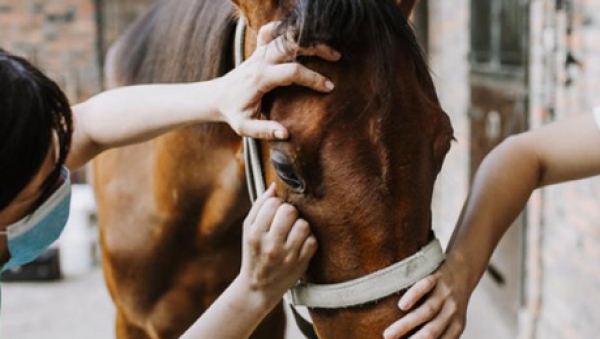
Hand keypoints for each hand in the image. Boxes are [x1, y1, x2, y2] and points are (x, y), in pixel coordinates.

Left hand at [215, 21, 340, 139]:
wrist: (217, 97)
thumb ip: (264, 131)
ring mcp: (259, 52)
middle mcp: (261, 61)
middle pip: (291, 45)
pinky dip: (286, 29)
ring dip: (308, 38)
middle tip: (337, 57)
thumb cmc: (234, 113)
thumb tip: (285, 134)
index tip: (329, 88)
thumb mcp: (245, 127)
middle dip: (316, 48)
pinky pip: (271, 31)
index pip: (292, 72)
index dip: (313, 78)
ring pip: (285, 35)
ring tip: (328, 47)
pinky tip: (302, 36)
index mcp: (260, 78)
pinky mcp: (258, 50)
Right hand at [239, 184, 317, 307]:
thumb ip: (259, 206)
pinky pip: (313, 240)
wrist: (258, 288)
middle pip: (289, 211)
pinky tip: (300, 244)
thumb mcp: (248, 230)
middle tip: (286, 220)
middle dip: (290, 212)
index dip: (276, 204)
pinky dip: (308, 240)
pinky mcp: (301, 264)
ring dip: (301, 225)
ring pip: (304, 224)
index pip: (273, 203)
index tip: (274, 212)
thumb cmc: (254, 252)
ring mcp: (287, 256)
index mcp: (255, 234)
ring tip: (293, 232)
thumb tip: (274, 186)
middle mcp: (270, 245)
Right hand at [383, 254, 471, 338]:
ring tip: (388, 335)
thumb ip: (441, 333)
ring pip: (426, 311)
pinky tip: (402, 306)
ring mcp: (444, 293)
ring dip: (406, 325)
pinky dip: (414, 296)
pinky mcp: (437, 276)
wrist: (465, 268)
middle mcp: (452, 311)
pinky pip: (425, 286)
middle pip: (431, 331)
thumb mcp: (454, 319)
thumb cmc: (452, 300)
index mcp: (456, 325)